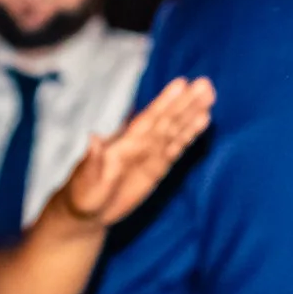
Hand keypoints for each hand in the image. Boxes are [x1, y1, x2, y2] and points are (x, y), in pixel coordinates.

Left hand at [56, 76, 214, 224]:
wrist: (87, 210)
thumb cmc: (82, 194)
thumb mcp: (86, 180)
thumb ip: (93, 160)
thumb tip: (92, 138)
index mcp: (123, 144)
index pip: (148, 120)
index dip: (164, 103)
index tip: (180, 84)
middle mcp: (139, 144)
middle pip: (166, 120)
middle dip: (185, 103)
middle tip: (204, 83)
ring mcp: (149, 154)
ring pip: (175, 130)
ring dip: (192, 113)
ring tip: (209, 95)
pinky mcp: (157, 167)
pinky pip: (176, 148)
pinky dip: (189, 134)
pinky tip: (203, 119)